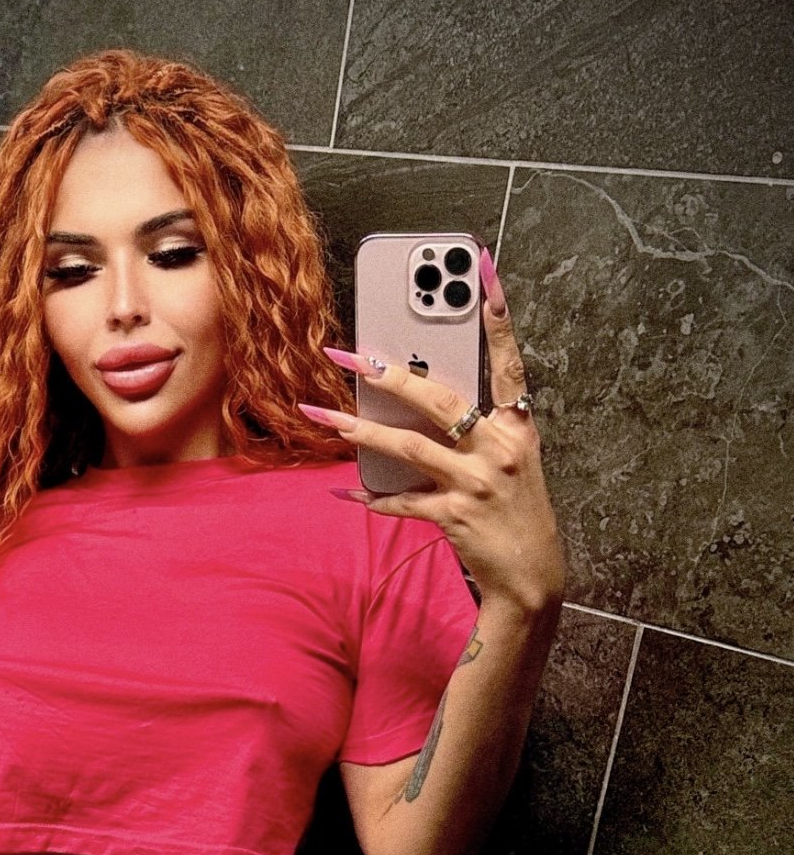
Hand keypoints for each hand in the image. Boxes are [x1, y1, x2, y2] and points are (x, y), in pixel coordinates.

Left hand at [298, 250, 564, 616]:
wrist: (534, 580)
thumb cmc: (517, 516)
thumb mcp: (512, 465)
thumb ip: (476, 432)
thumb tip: (418, 403)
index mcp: (517, 429)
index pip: (508, 364)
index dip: (497, 319)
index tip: (482, 273)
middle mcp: (500, 449)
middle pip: (438, 400)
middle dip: (389, 374)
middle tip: (349, 353)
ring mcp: (478, 483)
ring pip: (408, 446)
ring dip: (359, 429)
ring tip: (319, 414)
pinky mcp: (456, 516)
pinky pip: (402, 501)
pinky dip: (372, 498)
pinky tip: (346, 492)